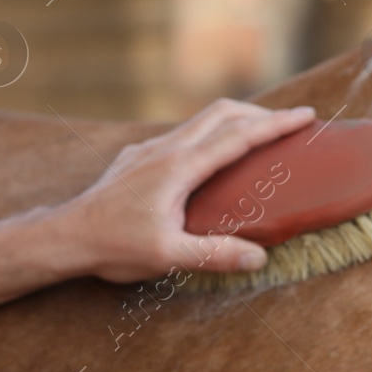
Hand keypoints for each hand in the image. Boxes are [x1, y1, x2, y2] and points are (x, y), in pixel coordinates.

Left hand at [60, 98, 316, 282]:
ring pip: (199, 122)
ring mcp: (148, 151)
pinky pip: (181, 136)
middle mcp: (165, 149)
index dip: (275, 125)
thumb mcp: (168, 256)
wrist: (65, 236)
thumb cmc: (113, 246)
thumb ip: (214, 255)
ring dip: (233, 122)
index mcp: (179, 167)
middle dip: (260, 113)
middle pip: (221, 114)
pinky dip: (208, 136)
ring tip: (257, 136)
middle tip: (290, 122)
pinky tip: (207, 160)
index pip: (238, 137)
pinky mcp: (136, 159)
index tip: (306, 115)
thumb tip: (259, 257)